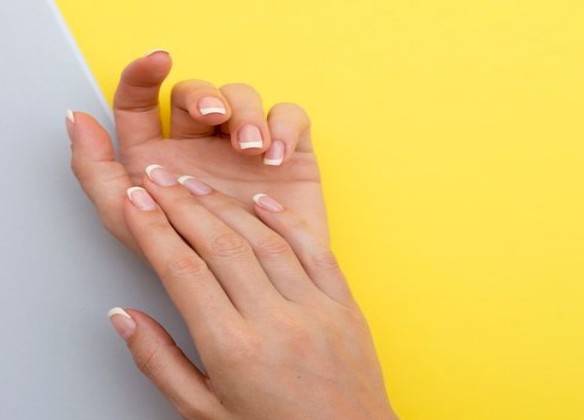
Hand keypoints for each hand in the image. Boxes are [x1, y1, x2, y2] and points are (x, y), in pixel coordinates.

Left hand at [67, 51, 326, 250]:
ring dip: (248, 114)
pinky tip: (275, 158)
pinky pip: (291, 116)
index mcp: (160, 155)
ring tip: (252, 150)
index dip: (144, 74)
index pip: (142, 100)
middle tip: (214, 118)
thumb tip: (77, 119)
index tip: (155, 65)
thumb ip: (96, 174)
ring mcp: (245, 147)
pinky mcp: (288, 153)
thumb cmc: (195, 269)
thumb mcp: (133, 224)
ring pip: (244, 96)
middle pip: (196, 92)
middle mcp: (201, 146)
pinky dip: (284, 128)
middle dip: (205, 96)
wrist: (258, 300)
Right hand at [102, 165, 393, 418]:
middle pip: (220, 245)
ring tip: (195, 185)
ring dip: (226, 206)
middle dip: (182, 205)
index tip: (134, 201)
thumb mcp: (204, 411)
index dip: (153, 230)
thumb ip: (160, 361)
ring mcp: (315, 308)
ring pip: (264, 240)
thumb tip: (124, 316)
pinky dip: (286, 221)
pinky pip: (314, 250)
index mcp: (235, 350)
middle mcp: (276, 321)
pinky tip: (261, 202)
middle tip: (156, 178)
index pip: (184, 272)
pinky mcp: (343, 304)